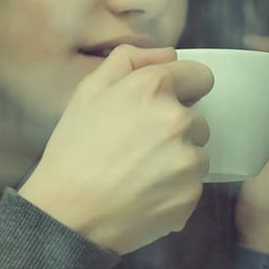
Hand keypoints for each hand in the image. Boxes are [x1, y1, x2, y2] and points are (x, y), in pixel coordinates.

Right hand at [19, 45, 213, 254]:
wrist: (67, 213)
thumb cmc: (73, 151)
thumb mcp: (87, 93)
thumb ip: (128, 61)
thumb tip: (168, 54)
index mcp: (154, 89)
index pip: (201, 76)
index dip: (183, 89)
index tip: (165, 106)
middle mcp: (178, 120)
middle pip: (199, 121)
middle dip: (176, 131)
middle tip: (140, 149)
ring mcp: (188, 161)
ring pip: (196, 156)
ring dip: (177, 163)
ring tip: (140, 176)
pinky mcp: (191, 196)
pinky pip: (191, 188)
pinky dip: (174, 193)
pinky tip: (144, 197)